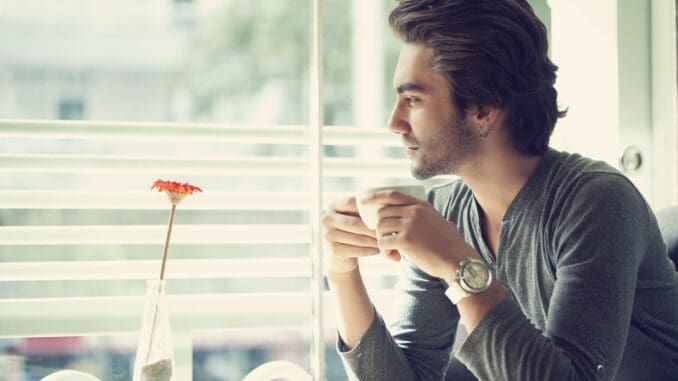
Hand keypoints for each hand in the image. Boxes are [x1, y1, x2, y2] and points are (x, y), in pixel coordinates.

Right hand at [321, 196, 393, 273]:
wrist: (342, 254)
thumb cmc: (355, 230)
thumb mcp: (357, 216)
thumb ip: (368, 211)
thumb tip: (390, 206)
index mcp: (334, 205)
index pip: (353, 202)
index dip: (369, 208)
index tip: (384, 214)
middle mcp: (327, 218)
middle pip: (355, 223)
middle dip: (373, 229)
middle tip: (389, 232)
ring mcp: (328, 235)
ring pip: (357, 238)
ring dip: (374, 241)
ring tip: (386, 241)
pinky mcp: (333, 250)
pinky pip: (357, 250)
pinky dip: (370, 250)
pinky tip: (378, 250)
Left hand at [360, 190, 477, 279]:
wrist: (458, 261)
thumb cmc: (449, 245)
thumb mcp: (438, 221)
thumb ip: (424, 215)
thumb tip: (415, 212)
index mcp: (421, 205)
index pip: (392, 194)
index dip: (375, 196)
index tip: (362, 200)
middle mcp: (414, 211)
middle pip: (382, 213)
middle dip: (379, 228)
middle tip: (387, 241)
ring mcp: (410, 224)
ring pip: (380, 228)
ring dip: (382, 241)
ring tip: (393, 252)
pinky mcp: (406, 240)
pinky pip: (383, 243)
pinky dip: (385, 252)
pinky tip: (396, 258)